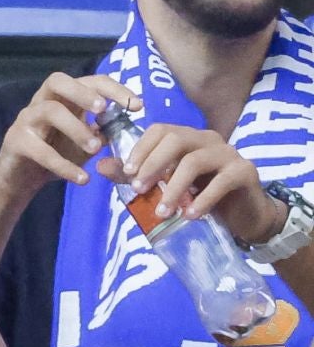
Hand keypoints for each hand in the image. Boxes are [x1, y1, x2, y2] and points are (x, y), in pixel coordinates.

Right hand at [0, 73, 142, 199]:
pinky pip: (40, 151)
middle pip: (57, 81)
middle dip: (83, 92)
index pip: (89, 82)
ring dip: (76, 128)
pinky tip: (82, 179)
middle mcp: (42, 102)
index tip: (137, 106)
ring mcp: (26, 120)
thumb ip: (101, 133)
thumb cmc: (55, 154)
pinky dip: (63, 165)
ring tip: (95, 148)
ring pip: (50, 111)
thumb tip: (124, 127)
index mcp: (63, 99)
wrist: (20, 178)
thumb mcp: (84, 143)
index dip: (113, 89)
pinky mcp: (16, 142)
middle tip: (103, 109)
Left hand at [118, 123, 285, 244]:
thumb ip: (136, 175)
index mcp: (188, 138)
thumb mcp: (166, 187)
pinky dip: (201, 200)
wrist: (245, 216)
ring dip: (174, 188)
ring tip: (163, 212)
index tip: (127, 173)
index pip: (160, 130)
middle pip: (176, 139)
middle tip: (139, 190)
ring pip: (195, 161)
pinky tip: (189, 216)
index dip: (141, 148)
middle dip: (153, 164)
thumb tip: (100, 166)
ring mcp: (229, 153)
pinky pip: (221, 181)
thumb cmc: (201, 197)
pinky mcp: (245, 171)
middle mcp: (208, 139)